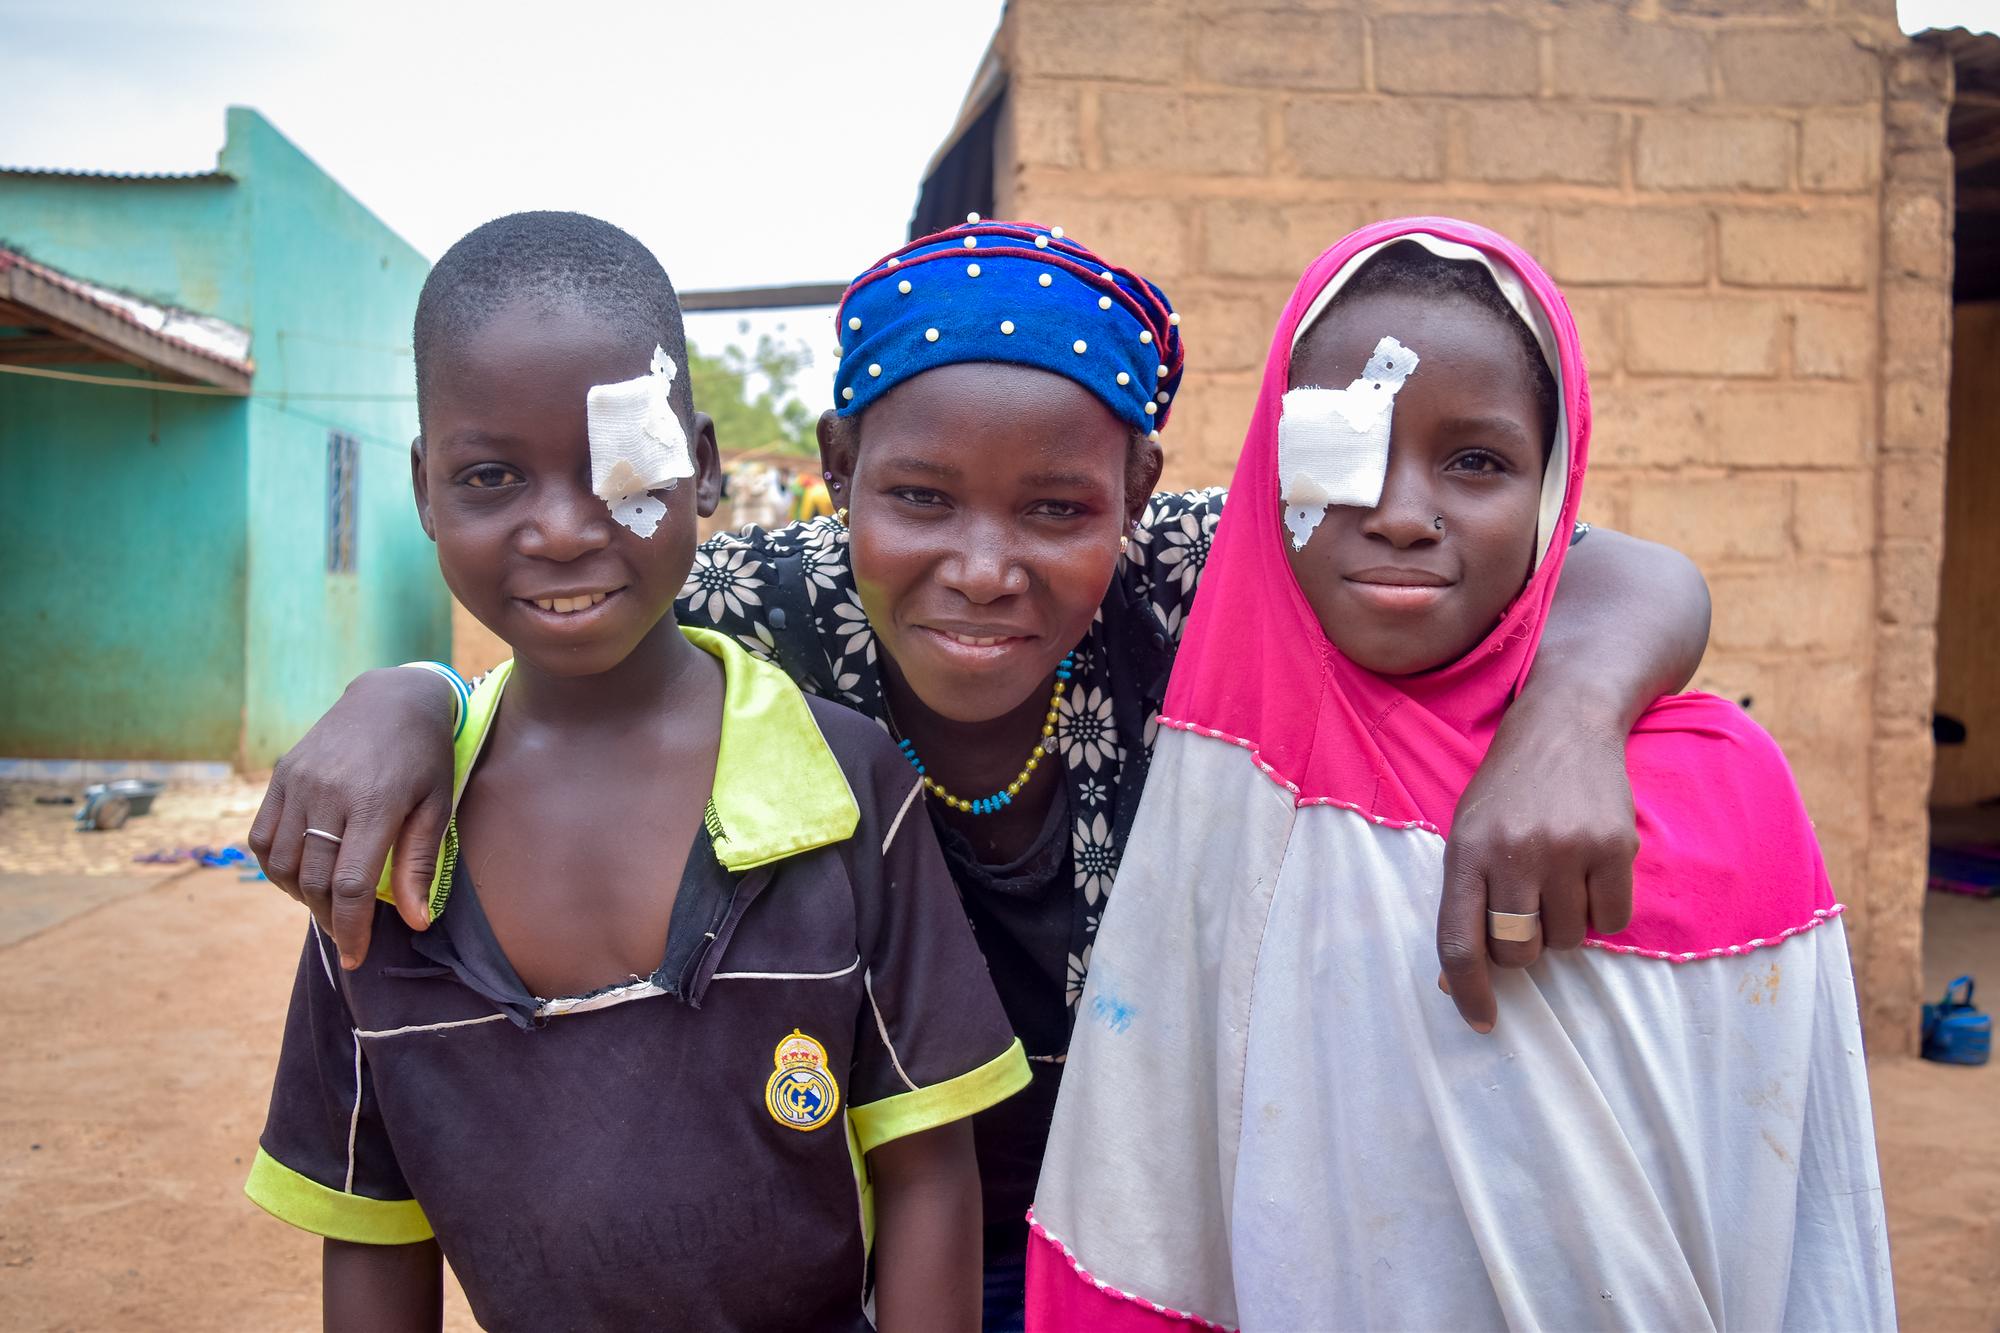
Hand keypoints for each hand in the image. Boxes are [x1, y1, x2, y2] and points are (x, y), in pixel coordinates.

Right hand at [248, 668, 456, 968]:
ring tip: (329, 904)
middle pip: (314, 880)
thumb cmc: (424, 756)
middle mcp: (328, 794)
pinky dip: (275, 868)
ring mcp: (298, 783)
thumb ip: (420, 864)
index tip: (357, 957)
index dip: (352, 929)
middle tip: (348, 934)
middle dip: (330, 919)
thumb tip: (414, 922)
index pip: (352, 885)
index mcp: (375, 803)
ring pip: (281, 864)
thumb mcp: (437, 805)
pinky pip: (262, 837)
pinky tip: (302, 875)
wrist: (391, 698)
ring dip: (301, 896)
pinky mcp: (281, 775)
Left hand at [1435, 693, 1637, 1031]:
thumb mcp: (1468, 832)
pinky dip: (1603, 912)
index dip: (1468, 991)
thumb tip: (1455, 981)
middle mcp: (1514, 852)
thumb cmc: (1508, 790)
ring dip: (1564, 926)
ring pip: (1568, 940)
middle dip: (1522, 949)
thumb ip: (1464, 899)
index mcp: (1466, 851)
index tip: (1480, 1021)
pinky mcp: (1615, 846)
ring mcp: (1567, 849)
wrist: (1564, 724)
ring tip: (1558, 879)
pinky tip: (1590, 873)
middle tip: (1527, 915)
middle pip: (1517, 950)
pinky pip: (1613, 920)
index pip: (1459, 942)